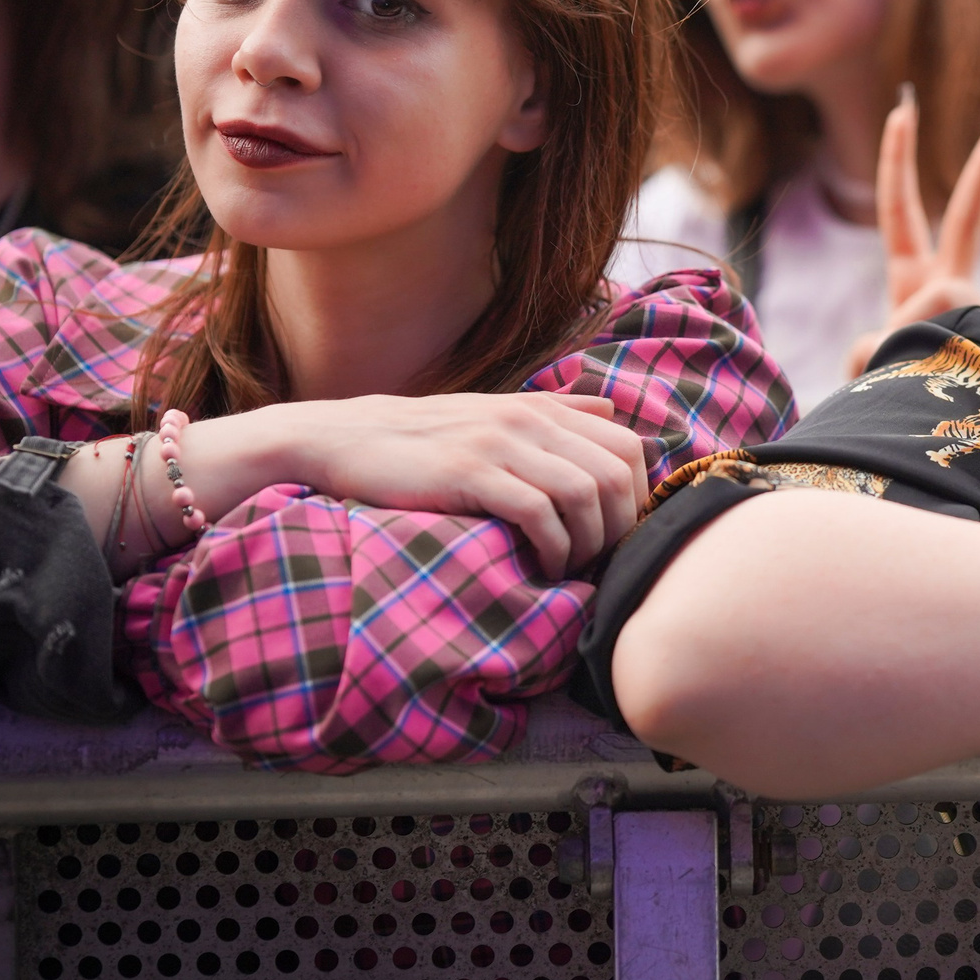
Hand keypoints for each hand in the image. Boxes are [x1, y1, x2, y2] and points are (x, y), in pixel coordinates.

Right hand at [185, 392, 643, 578]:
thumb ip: (555, 412)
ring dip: (589, 543)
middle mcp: (529, 420)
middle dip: (621, 527)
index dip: (639, 496)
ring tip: (570, 569)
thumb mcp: (493, 414)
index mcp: (541, 409)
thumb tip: (612, 412)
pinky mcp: (469, 472)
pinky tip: (542, 568)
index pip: (628, 446)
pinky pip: (539, 512)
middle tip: (601, 562)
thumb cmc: (423, 438)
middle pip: (618, 473)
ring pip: (586, 493)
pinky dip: (553, 548)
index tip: (620, 536)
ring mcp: (500, 443)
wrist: (340, 440)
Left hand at [843, 85, 979, 376]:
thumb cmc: (896, 403)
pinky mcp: (976, 333)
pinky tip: (922, 387)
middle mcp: (951, 291)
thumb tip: (904, 332)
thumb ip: (877, 341)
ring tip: (908, 380)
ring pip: (940, 306)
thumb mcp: (871, 362)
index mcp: (921, 283)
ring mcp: (969, 313)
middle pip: (969, 215)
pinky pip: (927, 337)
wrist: (929, 442)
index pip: (904, 212)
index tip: (902, 111)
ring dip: (902, 350)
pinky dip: (907, 366)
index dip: (898, 160)